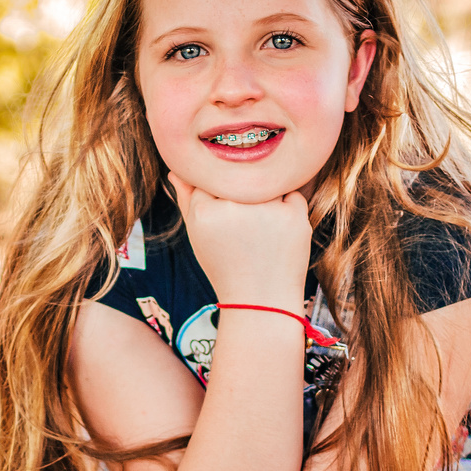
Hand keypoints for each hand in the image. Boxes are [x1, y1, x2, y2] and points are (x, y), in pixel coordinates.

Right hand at [168, 172, 311, 308]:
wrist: (261, 301)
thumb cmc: (225, 267)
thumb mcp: (198, 235)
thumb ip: (186, 199)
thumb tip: (176, 169)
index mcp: (204, 211)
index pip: (211, 176)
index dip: (218, 192)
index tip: (224, 214)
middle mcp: (234, 207)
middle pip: (239, 175)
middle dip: (242, 192)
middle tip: (245, 224)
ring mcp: (267, 209)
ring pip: (266, 180)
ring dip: (265, 195)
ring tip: (261, 228)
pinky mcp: (295, 215)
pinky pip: (291, 193)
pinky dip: (287, 207)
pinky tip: (278, 232)